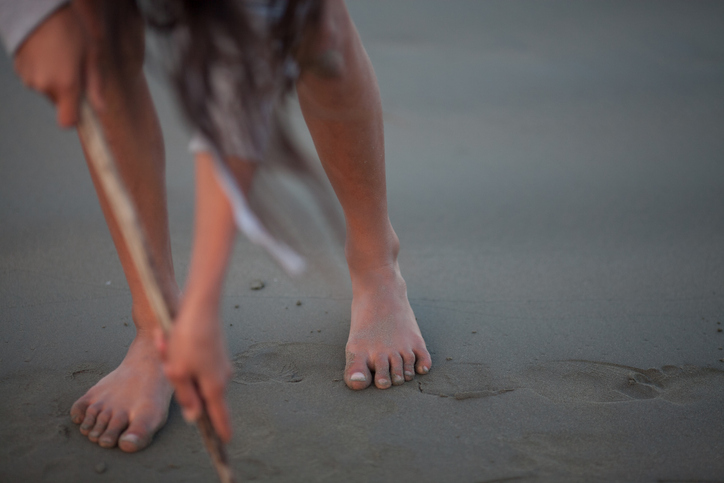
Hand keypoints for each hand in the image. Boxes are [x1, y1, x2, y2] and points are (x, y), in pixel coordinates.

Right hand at [13, 4, 103, 126]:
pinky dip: (43, 73)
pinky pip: (35, 79)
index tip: (83, 111)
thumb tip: (101, 109)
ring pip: (47, 91)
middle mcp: (43, 86)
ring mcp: (28, 78)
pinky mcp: (18, 69)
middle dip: (69, 93)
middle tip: (75, 71)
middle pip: (59, 104)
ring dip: (55, 82)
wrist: (39, 7)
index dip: (76, 119)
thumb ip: (95, 87)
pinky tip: (48, 54)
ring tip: (61, 58)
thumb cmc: (71, 29)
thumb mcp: (92, 56)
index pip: (67, 122)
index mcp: (65, 85)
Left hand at [156, 303, 232, 442]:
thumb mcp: (179, 371)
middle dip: (181, 383)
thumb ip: (186, 396)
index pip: (220, 415)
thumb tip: (194, 415)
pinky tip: (171, 337)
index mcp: (214, 386)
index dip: (221, 430)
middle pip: (201, 392)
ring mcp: (221, 363)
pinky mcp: (216, 351)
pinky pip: (196, 361)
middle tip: (168, 362)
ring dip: (178, 364)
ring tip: (167, 343)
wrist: (202, 306)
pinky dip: (182, 353)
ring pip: (195, 374)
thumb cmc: (188, 338)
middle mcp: (222, 376)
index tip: (225, 442)